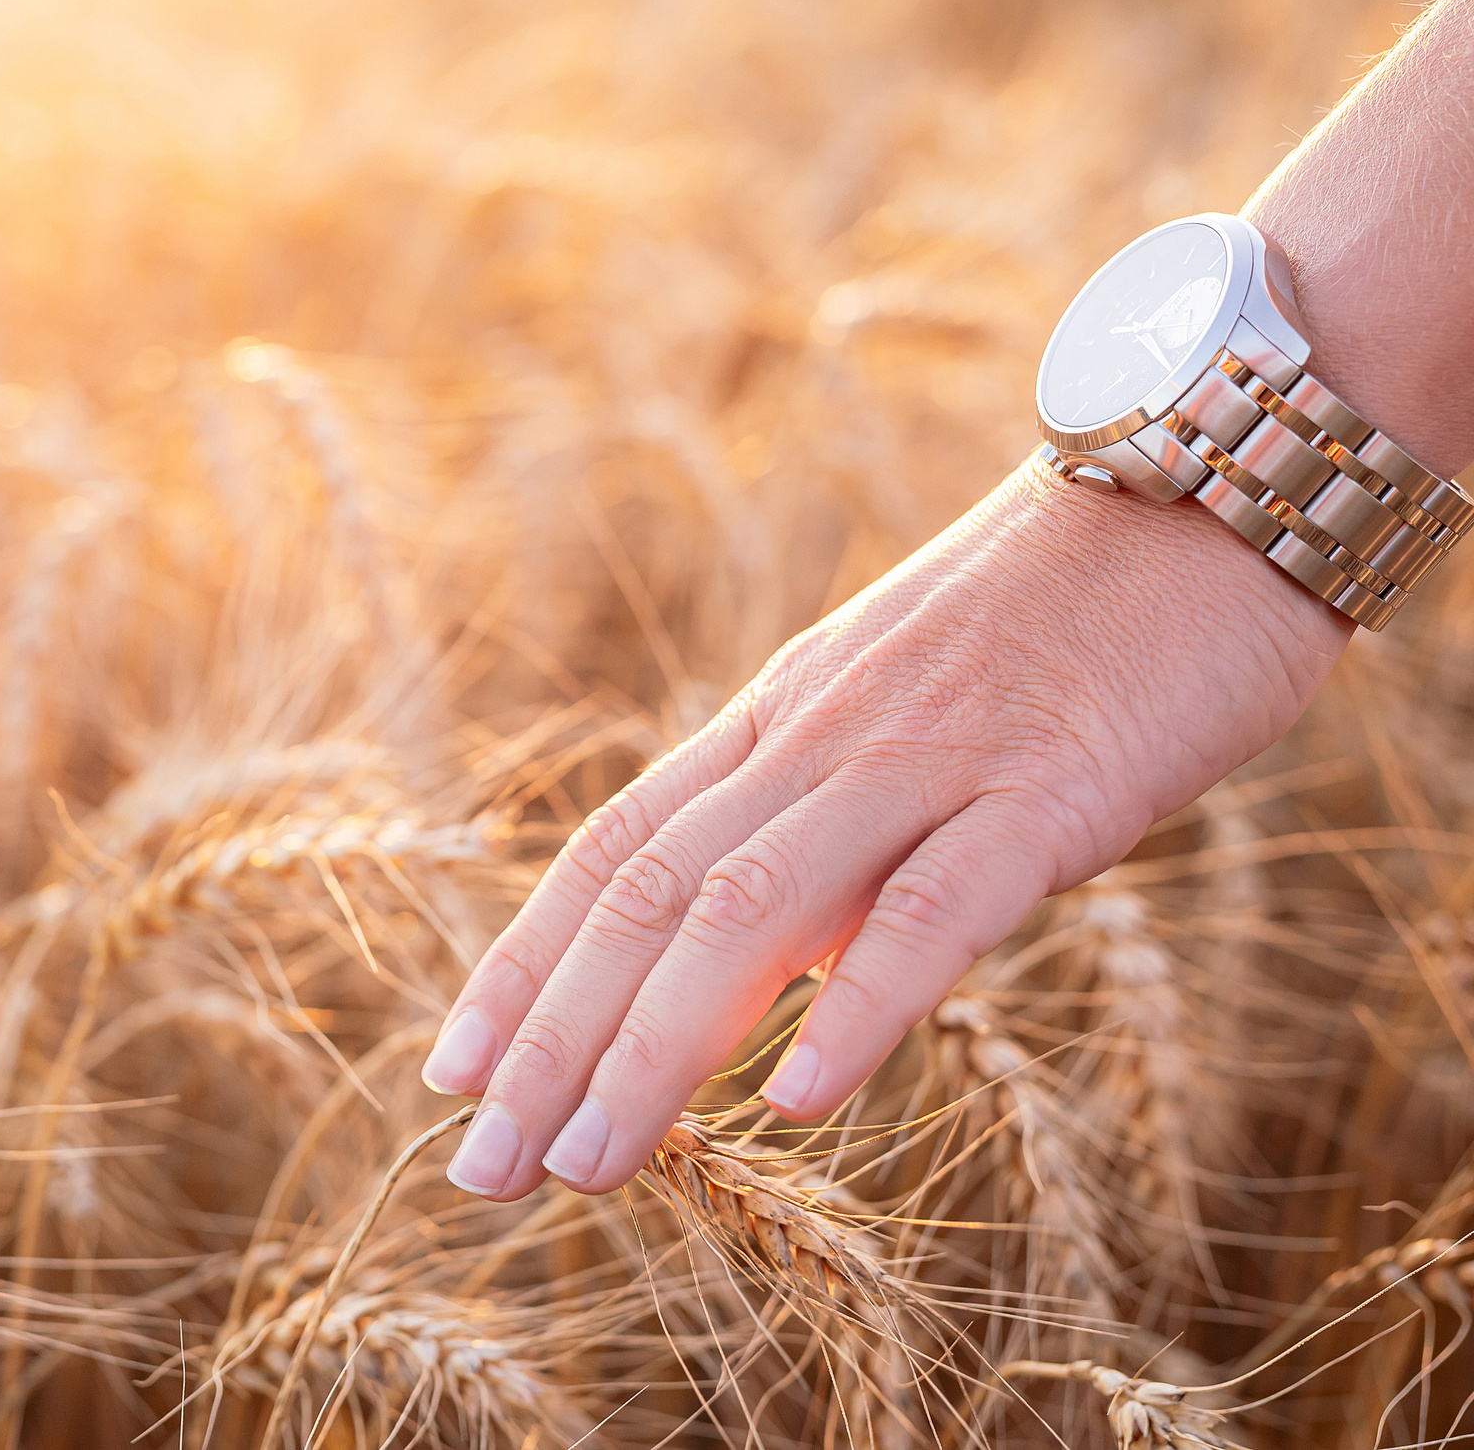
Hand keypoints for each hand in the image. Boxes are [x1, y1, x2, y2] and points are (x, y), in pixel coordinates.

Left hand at [422, 456, 1349, 1199]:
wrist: (1206, 491)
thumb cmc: (1062, 621)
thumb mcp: (900, 718)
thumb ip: (827, 831)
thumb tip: (773, 972)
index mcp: (773, 724)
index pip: (608, 853)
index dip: (521, 966)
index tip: (452, 1074)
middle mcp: (814, 741)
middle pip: (644, 897)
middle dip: (551, 1039)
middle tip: (484, 1167)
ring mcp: (923, 763)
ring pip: (746, 909)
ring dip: (654, 1044)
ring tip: (589, 1161)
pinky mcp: (1047, 791)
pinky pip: (931, 908)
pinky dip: (857, 1005)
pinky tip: (798, 1102)